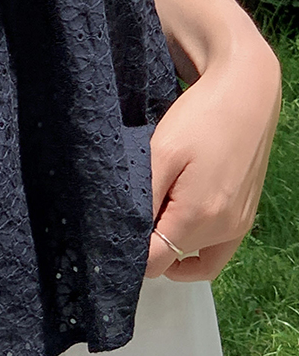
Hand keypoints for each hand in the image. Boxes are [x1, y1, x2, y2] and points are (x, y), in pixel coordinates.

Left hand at [145, 30, 281, 280]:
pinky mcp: (244, 218)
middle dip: (144, 245)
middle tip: (125, 213)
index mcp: (199, 216)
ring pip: (191, 259)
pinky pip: (216, 254)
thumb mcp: (160, 154)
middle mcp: (223, 230)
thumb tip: (127, 239)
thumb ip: (143, 201)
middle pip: (170, 259)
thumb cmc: (198, 118)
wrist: (246, 93)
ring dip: (167, 247)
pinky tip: (175, 235)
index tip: (109, 230)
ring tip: (148, 218)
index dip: (127, 252)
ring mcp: (237, 227)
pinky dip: (194, 254)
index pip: (152, 262)